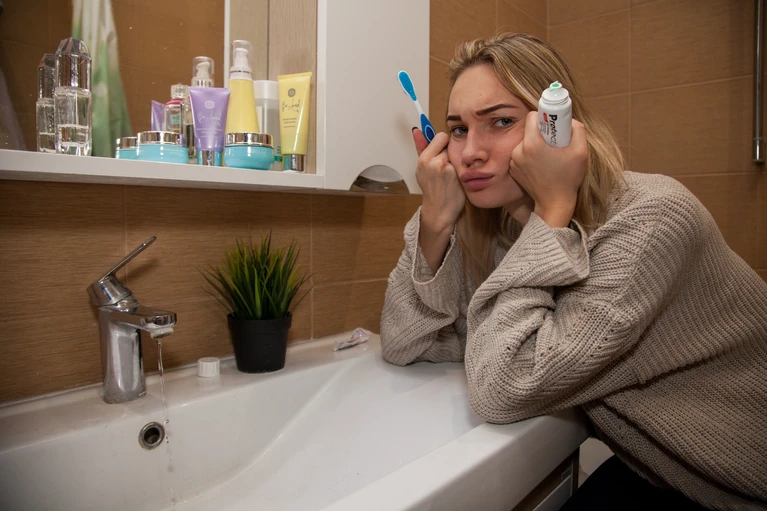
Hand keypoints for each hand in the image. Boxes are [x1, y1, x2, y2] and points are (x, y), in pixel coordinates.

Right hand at [413, 129, 465, 233]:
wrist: (440, 210)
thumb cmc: (432, 188)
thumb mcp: (422, 167)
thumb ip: (420, 147)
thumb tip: (416, 130)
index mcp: (424, 159)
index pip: (440, 136)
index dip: (443, 145)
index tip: (441, 156)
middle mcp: (434, 162)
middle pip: (450, 144)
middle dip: (449, 153)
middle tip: (445, 168)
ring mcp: (447, 169)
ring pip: (457, 153)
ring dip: (456, 161)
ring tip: (450, 174)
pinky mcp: (457, 175)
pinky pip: (463, 163)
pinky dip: (461, 169)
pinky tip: (456, 179)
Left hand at [509, 111, 587, 227]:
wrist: (554, 203)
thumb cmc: (568, 178)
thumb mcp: (581, 151)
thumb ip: (577, 129)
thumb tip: (569, 119)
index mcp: (532, 143)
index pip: (532, 116)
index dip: (545, 116)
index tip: (554, 124)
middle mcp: (518, 151)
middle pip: (529, 129)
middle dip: (542, 132)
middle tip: (555, 142)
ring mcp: (514, 161)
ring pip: (525, 142)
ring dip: (536, 144)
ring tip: (549, 157)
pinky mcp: (513, 169)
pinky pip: (522, 154)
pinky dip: (531, 156)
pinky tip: (542, 165)